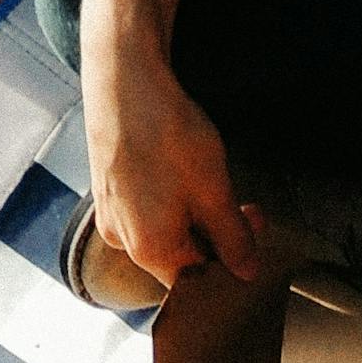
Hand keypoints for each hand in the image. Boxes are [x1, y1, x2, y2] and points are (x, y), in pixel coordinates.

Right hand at [84, 40, 264, 287]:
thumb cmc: (166, 133)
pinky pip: (147, 210)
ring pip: (165, 232)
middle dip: (219, 239)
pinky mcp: (108, 189)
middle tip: (250, 213)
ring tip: (219, 186)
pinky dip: (173, 202)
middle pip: (180, 258)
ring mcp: (111, 214)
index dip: (229, 267)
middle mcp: (123, 240)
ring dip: (199, 218)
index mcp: (150, 250)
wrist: (122, 78)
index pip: (197, 283)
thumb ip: (233, 239)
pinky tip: (187, 175)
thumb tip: (246, 271)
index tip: (253, 241)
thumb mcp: (214, 192)